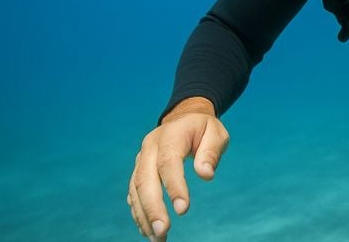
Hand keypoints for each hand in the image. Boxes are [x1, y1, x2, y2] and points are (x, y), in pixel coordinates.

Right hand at [126, 99, 228, 240]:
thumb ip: (211, 152)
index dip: (174, 186)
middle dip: (152, 208)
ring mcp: (141, 159)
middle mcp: (150, 147)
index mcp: (170, 135)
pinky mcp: (138, 171)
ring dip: (143, 215)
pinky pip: (133, 193)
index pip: (169, 162)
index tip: (183, 210)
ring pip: (135, 189)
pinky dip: (138, 212)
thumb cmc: (203, 129)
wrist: (183, 119)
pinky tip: (146, 229)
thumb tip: (206, 175)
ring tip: (156, 238)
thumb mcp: (216, 132)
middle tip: (162, 232)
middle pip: (145, 179)